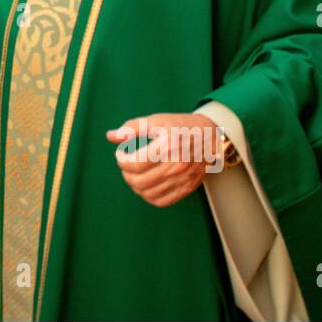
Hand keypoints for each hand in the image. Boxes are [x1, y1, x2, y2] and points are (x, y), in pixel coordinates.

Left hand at [106, 112, 220, 206]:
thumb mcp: (157, 120)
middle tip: (127, 165)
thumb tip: (111, 136)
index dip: (121, 160)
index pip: (134, 164)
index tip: (121, 154)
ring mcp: (182, 179)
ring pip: (148, 194)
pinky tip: (147, 184)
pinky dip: (149, 196)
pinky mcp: (186, 188)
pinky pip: (162, 201)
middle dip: (126, 174)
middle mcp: (176, 165)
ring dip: (135, 185)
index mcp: (167, 147)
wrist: (210, 136)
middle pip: (139, 181)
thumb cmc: (180, 126)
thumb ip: (132, 128)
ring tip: (135, 174)